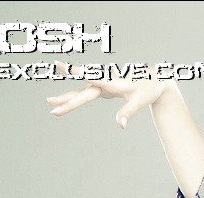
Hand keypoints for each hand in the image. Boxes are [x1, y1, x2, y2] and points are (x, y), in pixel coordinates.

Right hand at [46, 61, 177, 128]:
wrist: (153, 79)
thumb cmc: (148, 89)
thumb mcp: (140, 101)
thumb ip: (128, 112)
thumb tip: (120, 125)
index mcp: (111, 82)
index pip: (91, 79)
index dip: (76, 73)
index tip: (61, 66)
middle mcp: (103, 81)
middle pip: (81, 92)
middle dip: (66, 98)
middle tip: (50, 103)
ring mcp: (102, 84)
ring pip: (80, 92)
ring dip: (66, 97)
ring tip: (50, 102)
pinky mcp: (103, 88)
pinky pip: (86, 94)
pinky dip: (74, 97)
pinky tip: (65, 99)